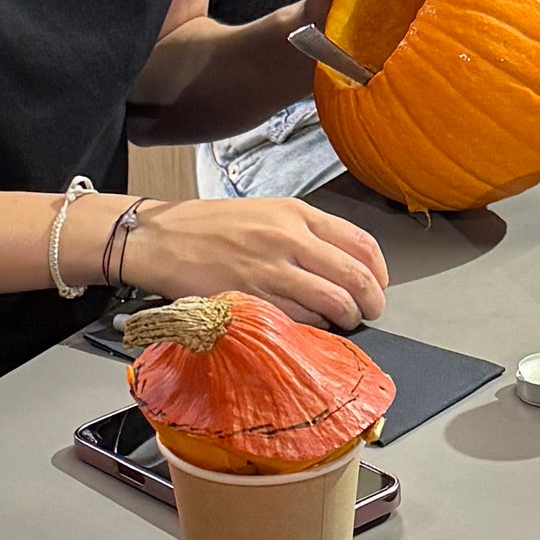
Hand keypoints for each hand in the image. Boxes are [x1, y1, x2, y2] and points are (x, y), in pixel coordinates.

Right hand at [126, 193, 387, 327]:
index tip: (378, 283)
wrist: (160, 238)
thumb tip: (343, 263)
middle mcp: (289, 239)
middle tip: (370, 311)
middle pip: (355, 277)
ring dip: (345, 319)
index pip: (360, 243)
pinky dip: (313, 327)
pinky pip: (300, 320)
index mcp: (296, 214)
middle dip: (371, 301)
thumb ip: (306, 233)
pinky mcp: (253, 299)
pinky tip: (309, 324)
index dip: (378, 270)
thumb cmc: (208, 226)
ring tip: (341, 321)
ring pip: (333, 303)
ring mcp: (271, 271)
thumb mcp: (265, 212)